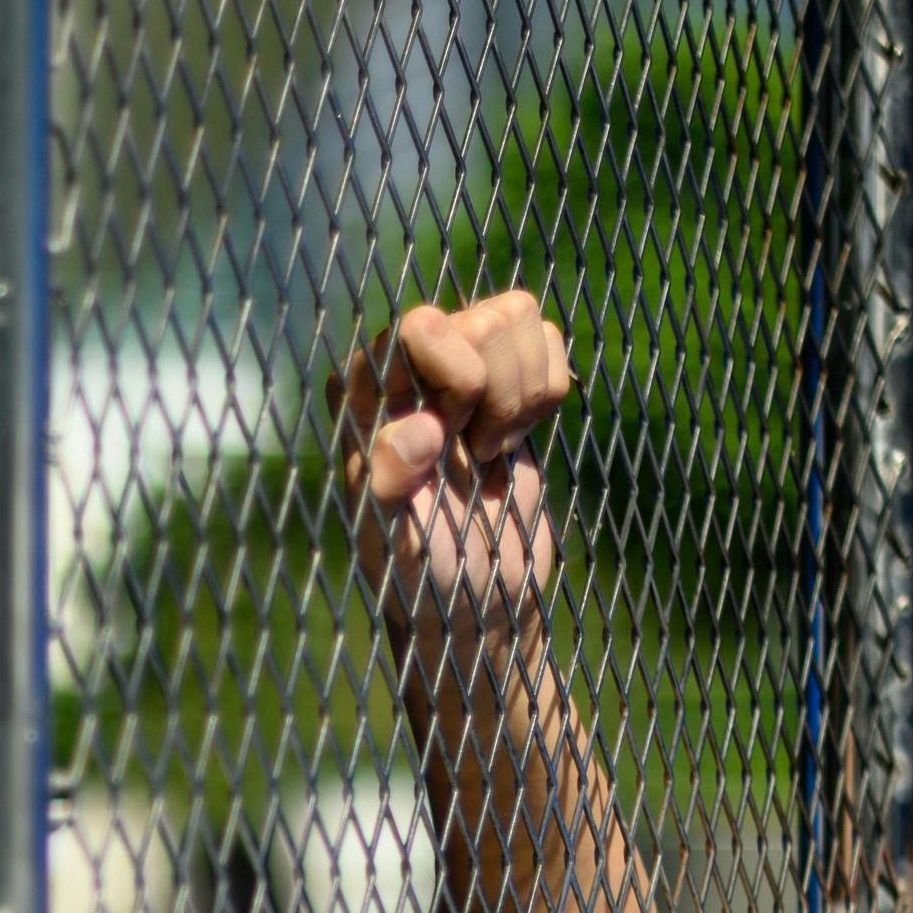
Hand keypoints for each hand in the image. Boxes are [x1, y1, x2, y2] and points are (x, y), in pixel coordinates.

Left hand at [332, 290, 574, 635]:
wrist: (475, 596)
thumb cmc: (418, 574)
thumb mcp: (392, 545)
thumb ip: (389, 489)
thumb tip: (419, 429)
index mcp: (364, 394)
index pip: (418, 327)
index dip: (455, 376)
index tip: (450, 436)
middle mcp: (408, 367)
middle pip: (482, 318)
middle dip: (497, 390)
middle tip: (476, 451)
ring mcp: (459, 365)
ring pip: (518, 316)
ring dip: (524, 392)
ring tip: (492, 449)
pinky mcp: (507, 378)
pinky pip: (547, 336)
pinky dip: (547, 391)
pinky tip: (516, 437)